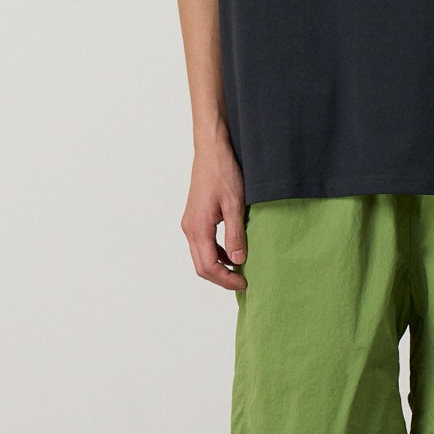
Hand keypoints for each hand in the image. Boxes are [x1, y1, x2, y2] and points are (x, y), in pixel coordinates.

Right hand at [181, 145, 248, 290]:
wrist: (212, 150)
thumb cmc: (223, 172)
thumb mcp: (235, 204)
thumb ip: (235, 234)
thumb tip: (238, 261)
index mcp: (198, 228)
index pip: (208, 266)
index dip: (226, 279)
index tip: (244, 283)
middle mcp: (189, 228)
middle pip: (201, 266)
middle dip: (221, 278)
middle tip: (242, 282)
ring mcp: (190, 223)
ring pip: (201, 256)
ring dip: (218, 266)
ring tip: (239, 270)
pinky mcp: (194, 218)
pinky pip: (203, 244)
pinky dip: (216, 253)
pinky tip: (232, 251)